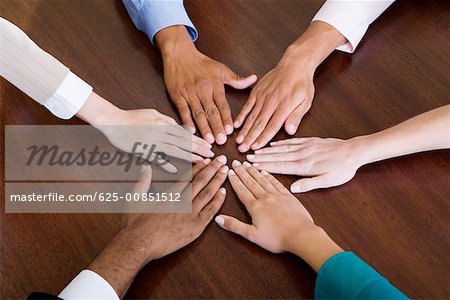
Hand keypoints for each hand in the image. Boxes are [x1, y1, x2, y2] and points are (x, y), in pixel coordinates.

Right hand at [77, 92, 213, 171]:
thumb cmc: (133, 117)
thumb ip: (167, 120)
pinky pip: (154, 158)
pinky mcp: (141, 150)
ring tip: (200, 160)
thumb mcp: (152, 113)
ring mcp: (150, 142)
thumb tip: (182, 128)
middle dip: (198, 148)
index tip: (208, 145)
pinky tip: (175, 169)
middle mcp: (159, 132)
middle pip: (182, 141)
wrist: (112, 121)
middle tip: (211, 154)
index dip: (197, 139)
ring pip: (173, 149)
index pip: (184, 132)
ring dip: (188, 156)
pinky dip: (164, 163)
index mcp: (162, 123)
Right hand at [89, 155, 228, 296]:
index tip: (207, 160)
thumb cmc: (134, 225)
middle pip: (201, 182)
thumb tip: (145, 167)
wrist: (138, 244)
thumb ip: (142, 182)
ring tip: (225, 171)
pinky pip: (210, 211)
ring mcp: (190, 214)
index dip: (199, 168)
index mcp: (170, 195)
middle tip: (222, 160)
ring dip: (218, 181)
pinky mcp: (195, 227)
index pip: (188, 177)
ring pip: (208, 194)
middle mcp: (182, 202)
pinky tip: (224, 192)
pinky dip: (218, 201)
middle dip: (212, 169)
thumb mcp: (135, 199)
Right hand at [156, 26, 256, 144]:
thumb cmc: (201, 63)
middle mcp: (203, 90)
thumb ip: (237, 80)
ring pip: (198, 113)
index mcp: (215, 85)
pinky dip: (186, 121)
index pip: (222, 105)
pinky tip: (191, 131)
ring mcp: (189, 93)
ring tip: (209, 140)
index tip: (230, 131)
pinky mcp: (177, 95)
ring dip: (203, 127)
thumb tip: (254, 79)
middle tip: (221, 141)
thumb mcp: (221, 69)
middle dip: (217, 127)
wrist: (179, 53)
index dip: (226, 119)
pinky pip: (183, 110)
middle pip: (211, 112)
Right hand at [215, 160, 341, 271]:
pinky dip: (269, 176)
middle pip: (250, 182)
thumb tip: (218, 218)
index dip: (234, 180)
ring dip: (254, 171)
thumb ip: (234, 225)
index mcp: (255, 206)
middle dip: (242, 171)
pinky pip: (276, 183)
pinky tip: (265, 172)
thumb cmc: (277, 238)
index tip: (229, 171)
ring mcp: (277, 195)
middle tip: (235, 162)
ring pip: (262, 180)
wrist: (301, 235)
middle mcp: (265, 197)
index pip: (241, 190)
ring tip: (247, 163)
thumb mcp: (252, 235)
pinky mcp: (288, 196)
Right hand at [234, 21, 345, 151]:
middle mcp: (271, 103)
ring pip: (251, 117)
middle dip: (249, 138)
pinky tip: (236, 125)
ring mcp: (262, 97)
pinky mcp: (256, 92)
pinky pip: (247, 106)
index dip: (263, 139)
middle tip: (242, 149)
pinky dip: (241, 115)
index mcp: (284, 107)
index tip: (255, 148)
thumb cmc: (301, 84)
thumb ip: (296, 116)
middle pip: (258, 124)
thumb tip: (290, 131)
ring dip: (244, 130)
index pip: (271, 127)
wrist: (294, 64)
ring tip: (238, 141)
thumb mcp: (306, 101)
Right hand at [247, 137, 362, 192]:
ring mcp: (305, 147)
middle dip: (260, 157)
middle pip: (277, 156)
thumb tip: (292, 189)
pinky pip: (291, 141)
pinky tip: (273, 144)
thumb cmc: (342, 169)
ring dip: (267, 150)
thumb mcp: (328, 181)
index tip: (251, 165)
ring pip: (282, 148)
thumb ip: (309, 184)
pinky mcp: (310, 141)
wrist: (354, 152)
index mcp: (304, 166)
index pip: (279, 166)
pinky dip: (280, 142)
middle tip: (246, 157)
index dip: (264, 166)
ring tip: (254, 150)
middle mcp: (301, 155)